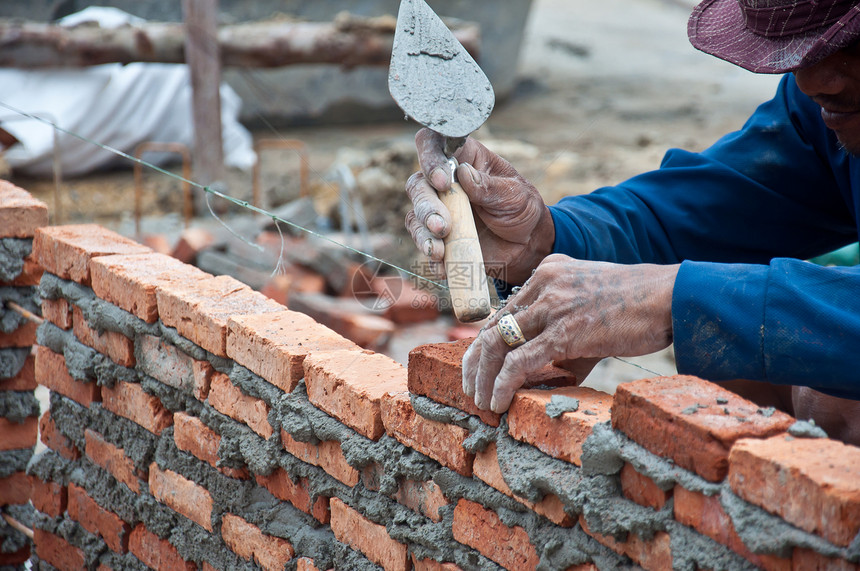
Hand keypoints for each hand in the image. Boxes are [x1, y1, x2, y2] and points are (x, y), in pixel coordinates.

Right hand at [405, 128, 554, 283]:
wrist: (527, 245)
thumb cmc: (522, 208)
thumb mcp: (514, 194)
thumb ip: (489, 186)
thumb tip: (463, 174)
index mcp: (463, 159)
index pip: (432, 144)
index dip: (429, 157)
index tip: (442, 181)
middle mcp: (444, 183)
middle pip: (417, 186)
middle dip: (426, 207)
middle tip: (442, 227)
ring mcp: (439, 211)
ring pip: (414, 217)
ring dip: (423, 235)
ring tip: (439, 251)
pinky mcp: (438, 237)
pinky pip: (424, 245)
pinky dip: (430, 257)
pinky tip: (442, 266)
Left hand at [464, 254, 678, 412]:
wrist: (669, 297)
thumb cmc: (635, 308)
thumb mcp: (587, 313)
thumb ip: (560, 340)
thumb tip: (537, 378)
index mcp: (546, 273)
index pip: (501, 313)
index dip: (481, 346)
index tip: (476, 371)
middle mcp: (542, 283)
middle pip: (491, 327)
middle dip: (474, 364)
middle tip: (471, 391)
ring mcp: (552, 304)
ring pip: (497, 344)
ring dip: (483, 378)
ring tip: (482, 402)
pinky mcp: (564, 330)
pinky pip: (519, 361)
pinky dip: (503, 384)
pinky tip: (498, 402)